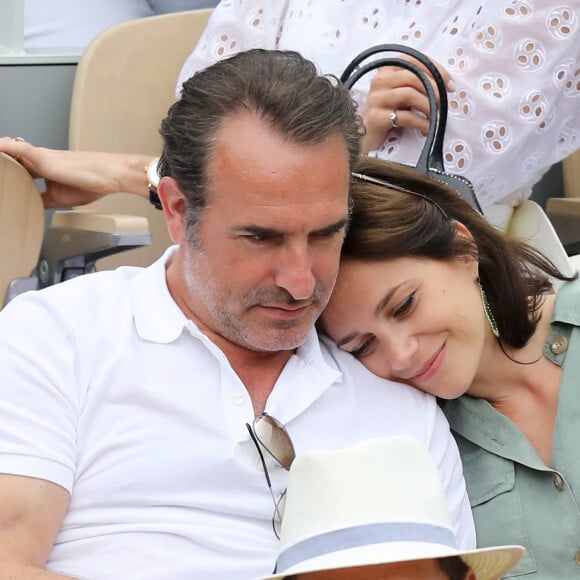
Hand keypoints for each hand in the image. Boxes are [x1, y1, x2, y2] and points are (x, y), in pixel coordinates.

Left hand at [0, 137, 152, 208]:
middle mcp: (40, 160)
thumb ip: (43, 201)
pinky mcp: (42, 157)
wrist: (108, 175)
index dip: (8, 176)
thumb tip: (32, 211)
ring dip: (1, 159)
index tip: (3, 184)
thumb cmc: (93, 183)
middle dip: (2, 168)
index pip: (18, 171)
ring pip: (9, 154)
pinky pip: (15, 149)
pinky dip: (4, 149)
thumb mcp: (61, 198)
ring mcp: (40, 158)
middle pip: (11, 162)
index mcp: (44, 168)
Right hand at [360, 54, 453, 153]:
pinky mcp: (376, 118)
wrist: (363, 135)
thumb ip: (417, 85)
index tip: (450, 85)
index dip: (436, 70)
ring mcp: (376, 99)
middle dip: (434, 90)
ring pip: (409, 94)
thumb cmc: (387, 114)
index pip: (414, 60)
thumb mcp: (401, 95)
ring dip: (428, 106)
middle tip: (443, 103)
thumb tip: (445, 85)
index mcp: (386, 70)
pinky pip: (404, 116)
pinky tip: (427, 129)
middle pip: (413, 76)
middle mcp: (379, 81)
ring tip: (436, 117)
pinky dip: (421, 123)